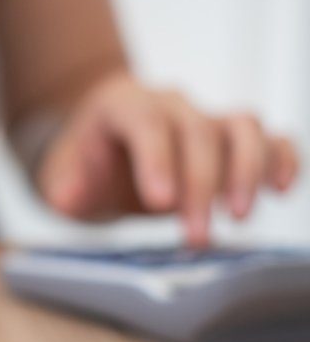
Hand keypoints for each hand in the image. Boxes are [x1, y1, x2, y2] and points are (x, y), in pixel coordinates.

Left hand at [35, 73, 298, 245]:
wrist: (101, 146)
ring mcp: (205, 118)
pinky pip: (269, 138)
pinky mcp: (232, 139)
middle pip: (197, 132)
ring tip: (239, 218)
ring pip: (242, 126)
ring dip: (247, 171)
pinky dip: (281, 159)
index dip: (157, 160)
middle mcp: (169, 105)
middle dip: (200, 186)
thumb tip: (71, 197)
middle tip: (196, 237)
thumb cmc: (84, 164)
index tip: (161, 203)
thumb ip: (66, 186)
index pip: (145, 124)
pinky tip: (279, 190)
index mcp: (121, 106)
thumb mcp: (61, 178)